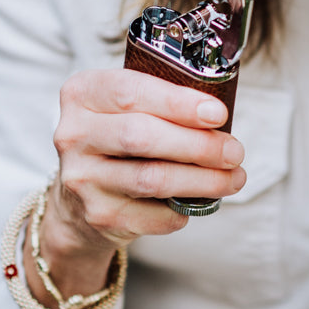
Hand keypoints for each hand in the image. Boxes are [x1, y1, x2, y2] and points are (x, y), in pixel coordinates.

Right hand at [39, 69, 245, 288]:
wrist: (79, 198)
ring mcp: (82, 178)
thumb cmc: (119, 139)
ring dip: (203, 180)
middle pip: (141, 137)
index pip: (129, 92)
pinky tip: (199, 200)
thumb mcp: (127, 107)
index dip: (178, 103)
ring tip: (233, 177)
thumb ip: (161, 101)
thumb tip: (218, 116)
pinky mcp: (99, 215)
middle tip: (234, 151)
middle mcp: (73, 135)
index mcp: (81, 94)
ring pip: (152, 179)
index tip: (217, 113)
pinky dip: (186, 208)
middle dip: (198, 145)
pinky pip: (156, 214)